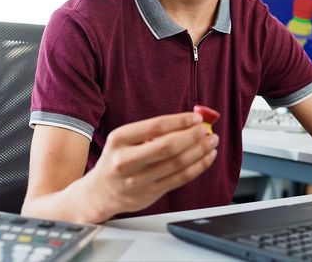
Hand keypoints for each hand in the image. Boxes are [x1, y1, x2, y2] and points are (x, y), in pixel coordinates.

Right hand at [83, 112, 218, 220]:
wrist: (100, 192)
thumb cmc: (117, 160)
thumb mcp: (125, 140)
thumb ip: (153, 131)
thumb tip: (190, 121)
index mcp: (119, 139)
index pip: (155, 126)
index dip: (180, 121)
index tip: (196, 118)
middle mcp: (126, 160)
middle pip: (168, 146)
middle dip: (192, 136)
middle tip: (206, 130)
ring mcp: (137, 180)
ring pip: (178, 163)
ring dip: (200, 150)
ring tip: (211, 141)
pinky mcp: (149, 194)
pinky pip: (181, 178)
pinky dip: (198, 166)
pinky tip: (207, 157)